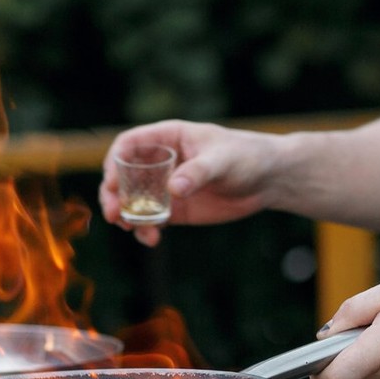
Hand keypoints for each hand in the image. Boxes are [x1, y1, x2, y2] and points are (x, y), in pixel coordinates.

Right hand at [99, 120, 284, 245]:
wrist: (269, 180)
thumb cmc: (247, 157)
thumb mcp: (223, 160)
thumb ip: (198, 173)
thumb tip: (173, 189)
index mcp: (168, 139)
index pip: (129, 145)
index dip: (114, 162)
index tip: (111, 183)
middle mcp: (161, 162)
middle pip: (123, 177)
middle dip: (113, 196)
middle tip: (114, 215)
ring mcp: (166, 187)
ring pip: (134, 202)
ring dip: (127, 217)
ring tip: (134, 230)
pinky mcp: (176, 210)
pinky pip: (152, 220)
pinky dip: (146, 230)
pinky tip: (152, 239)